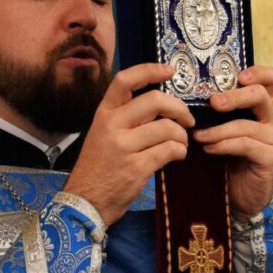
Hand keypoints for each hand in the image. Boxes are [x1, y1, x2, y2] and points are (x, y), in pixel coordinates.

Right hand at [64, 63, 192, 225]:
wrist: (85, 202)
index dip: (150, 71)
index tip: (170, 71)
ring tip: (180, 144)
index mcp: (103, 113)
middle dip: (180, 109)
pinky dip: (180, 152)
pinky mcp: (136, 167)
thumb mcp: (103, 134)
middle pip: (155, 101)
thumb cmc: (98, 167)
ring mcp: (124, 146)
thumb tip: (162, 106)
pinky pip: (170, 150)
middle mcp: (112, 125)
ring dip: (182, 136)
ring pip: (168, 128)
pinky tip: (176, 156)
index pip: (125, 80)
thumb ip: (126, 118)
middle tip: (187, 120)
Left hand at [194, 66, 272, 221]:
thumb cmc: (226, 160)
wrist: (238, 196)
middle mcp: (269, 119)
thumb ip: (211, 113)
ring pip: (247, 124)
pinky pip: (246, 145)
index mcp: (258, 107)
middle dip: (234, 96)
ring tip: (198, 136)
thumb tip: (184, 96)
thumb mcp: (218, 131)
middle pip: (260, 95)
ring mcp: (271, 138)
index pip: (270, 80)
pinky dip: (225, 145)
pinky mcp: (269, 157)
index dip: (259, 72)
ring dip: (219, 129)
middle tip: (213, 102)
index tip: (240, 75)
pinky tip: (209, 149)